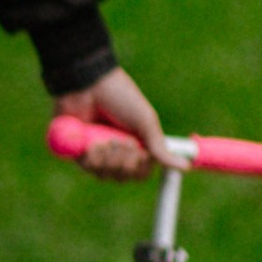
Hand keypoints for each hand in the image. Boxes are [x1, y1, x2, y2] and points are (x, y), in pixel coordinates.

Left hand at [56, 65, 170, 179]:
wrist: (90, 85)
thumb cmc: (121, 98)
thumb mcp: (146, 121)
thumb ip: (159, 146)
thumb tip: (185, 166)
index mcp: (134, 144)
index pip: (139, 172)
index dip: (141, 168)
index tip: (143, 154)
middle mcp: (114, 151)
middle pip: (123, 176)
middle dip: (126, 162)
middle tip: (124, 142)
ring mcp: (95, 151)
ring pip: (105, 174)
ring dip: (110, 159)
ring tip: (109, 140)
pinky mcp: (77, 150)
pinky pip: (88, 167)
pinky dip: (94, 159)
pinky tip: (95, 144)